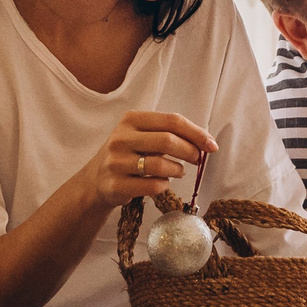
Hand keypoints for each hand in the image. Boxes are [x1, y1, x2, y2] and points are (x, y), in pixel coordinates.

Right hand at [81, 110, 215, 208]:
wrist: (94, 181)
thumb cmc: (127, 156)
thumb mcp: (141, 136)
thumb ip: (168, 134)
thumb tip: (205, 141)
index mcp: (130, 120)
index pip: (171, 121)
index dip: (196, 133)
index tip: (212, 145)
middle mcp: (120, 138)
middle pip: (167, 141)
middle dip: (190, 151)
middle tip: (198, 159)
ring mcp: (116, 162)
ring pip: (160, 165)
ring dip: (177, 170)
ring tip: (178, 172)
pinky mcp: (116, 185)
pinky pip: (152, 186)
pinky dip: (164, 186)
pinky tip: (162, 183)